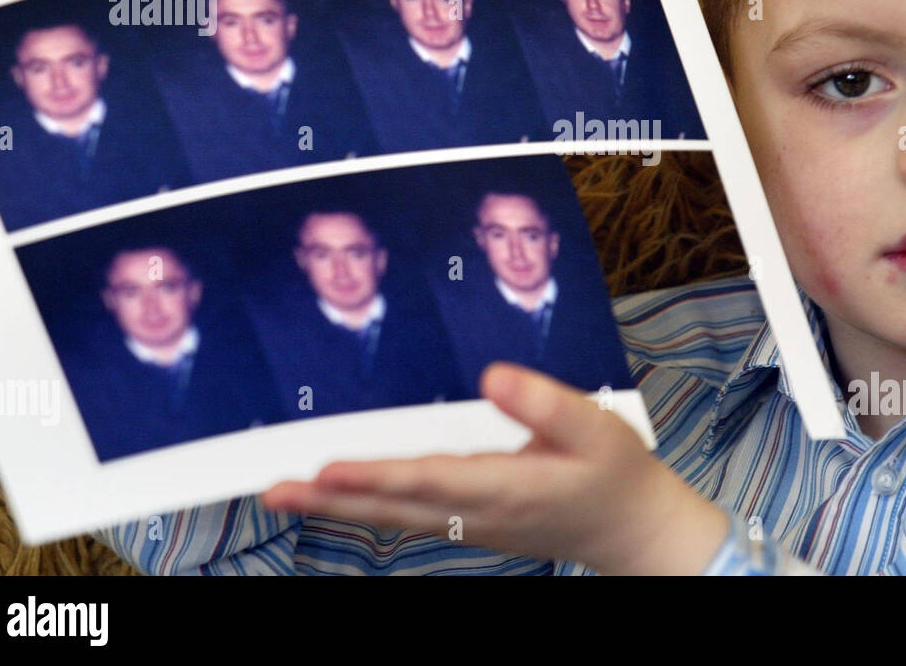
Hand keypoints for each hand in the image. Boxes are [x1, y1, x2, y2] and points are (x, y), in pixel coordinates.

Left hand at [261, 362, 730, 574]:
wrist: (631, 528)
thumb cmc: (615, 473)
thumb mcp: (596, 428)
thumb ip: (545, 401)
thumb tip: (491, 376)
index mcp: (508, 486)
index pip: (429, 479)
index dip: (375, 476)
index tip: (326, 469)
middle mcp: (477, 512)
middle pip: (393, 507)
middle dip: (330, 498)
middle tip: (273, 487)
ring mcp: (470, 524)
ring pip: (393, 516)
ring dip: (337, 505)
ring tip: (285, 491)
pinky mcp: (469, 522)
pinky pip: (407, 515)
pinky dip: (366, 505)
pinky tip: (338, 495)